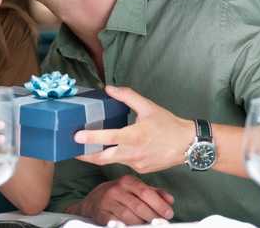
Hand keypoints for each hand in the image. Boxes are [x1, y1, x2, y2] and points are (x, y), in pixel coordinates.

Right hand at [67, 175, 174, 224]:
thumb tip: (170, 200)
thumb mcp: (137, 189)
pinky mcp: (100, 213)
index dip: (158, 204)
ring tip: (148, 225)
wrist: (94, 199)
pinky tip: (129, 227)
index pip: (145, 192)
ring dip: (140, 223)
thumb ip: (155, 193)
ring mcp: (107, 201)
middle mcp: (116, 189)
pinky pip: (114, 222)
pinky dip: (123, 226)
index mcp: (127, 181)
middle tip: (161, 223)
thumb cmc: (121, 194)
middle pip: (138, 205)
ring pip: (127, 216)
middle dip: (152, 216)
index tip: (169, 214)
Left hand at [74, 86, 193, 173]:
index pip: (108, 138)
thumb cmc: (168, 125)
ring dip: (98, 155)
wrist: (188, 145)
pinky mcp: (140, 170)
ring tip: (86, 147)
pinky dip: (116, 156)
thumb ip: (127, 96)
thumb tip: (109, 88)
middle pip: (102, 158)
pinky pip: (124, 163)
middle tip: (71, 149)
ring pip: (111, 161)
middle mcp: (132, 153)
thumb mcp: (148, 106)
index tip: (75, 136)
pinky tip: (114, 149)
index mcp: (134, 136)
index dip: (90, 137)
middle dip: (84, 155)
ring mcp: (136, 164)